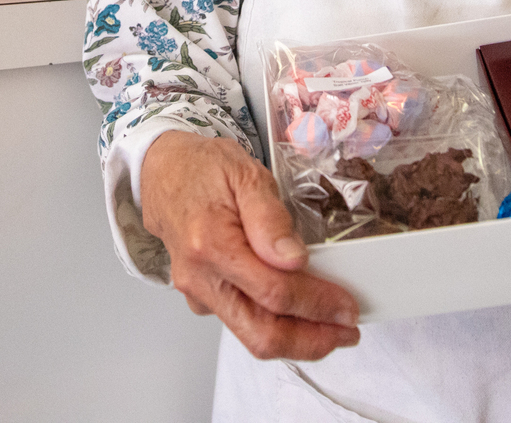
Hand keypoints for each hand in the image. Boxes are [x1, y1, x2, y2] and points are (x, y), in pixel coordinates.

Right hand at [140, 131, 361, 360]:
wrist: (162, 172)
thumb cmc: (204, 169)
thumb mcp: (245, 174)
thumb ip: (270, 217)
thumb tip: (294, 258)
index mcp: (212, 245)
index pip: (274, 293)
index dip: (317, 305)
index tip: (347, 308)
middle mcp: (201, 278)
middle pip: (261, 334)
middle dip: (312, 340)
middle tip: (347, 331)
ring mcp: (198, 293)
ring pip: (251, 336)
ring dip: (297, 339)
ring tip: (331, 327)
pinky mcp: (202, 299)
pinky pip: (241, 324)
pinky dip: (275, 326)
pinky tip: (298, 312)